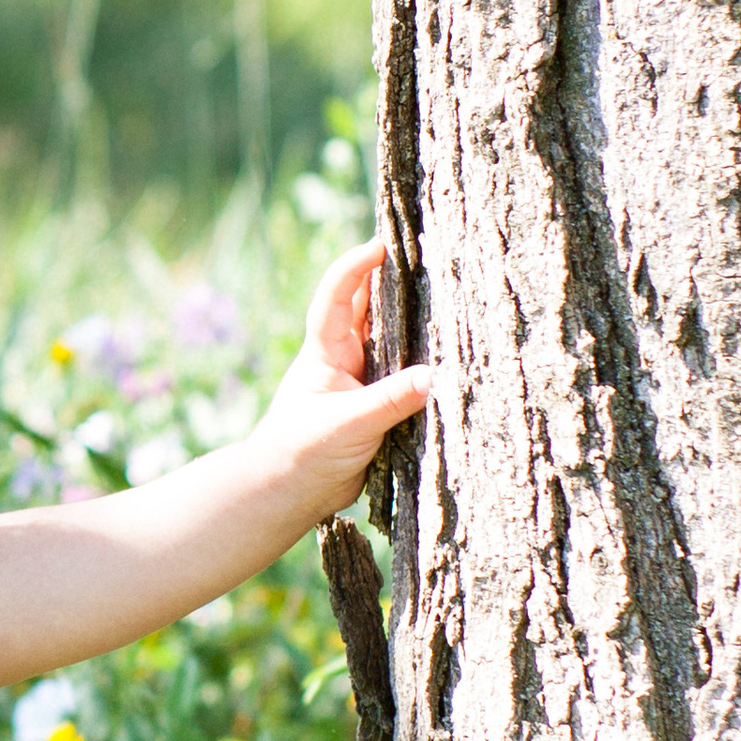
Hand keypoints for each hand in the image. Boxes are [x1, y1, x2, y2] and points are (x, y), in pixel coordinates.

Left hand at [250, 241, 430, 526]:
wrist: (289, 495)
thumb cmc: (301, 453)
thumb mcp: (348, 424)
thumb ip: (391, 400)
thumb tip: (436, 375)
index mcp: (325, 352)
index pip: (337, 297)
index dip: (356, 267)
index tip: (382, 245)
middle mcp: (344, 359)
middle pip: (369, 309)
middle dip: (392, 281)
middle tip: (427, 254)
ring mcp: (361, 382)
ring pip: (391, 342)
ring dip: (414, 323)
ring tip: (450, 295)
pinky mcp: (377, 407)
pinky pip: (405, 376)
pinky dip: (424, 364)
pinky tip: (451, 355)